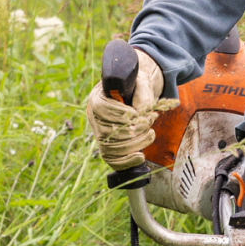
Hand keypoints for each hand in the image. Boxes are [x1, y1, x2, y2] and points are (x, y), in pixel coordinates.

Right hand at [85, 48, 163, 167]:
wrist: (136, 95)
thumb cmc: (137, 87)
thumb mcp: (141, 84)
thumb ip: (142, 97)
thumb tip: (142, 115)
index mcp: (97, 97)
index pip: (101, 109)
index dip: (120, 114)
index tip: (137, 113)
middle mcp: (93, 117)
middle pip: (106, 132)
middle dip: (131, 131)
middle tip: (149, 125)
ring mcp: (99, 133)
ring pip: (110, 147)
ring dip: (134, 144)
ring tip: (150, 135)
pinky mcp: (107, 146)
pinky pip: (112, 160)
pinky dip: (127, 161)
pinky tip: (140, 157)